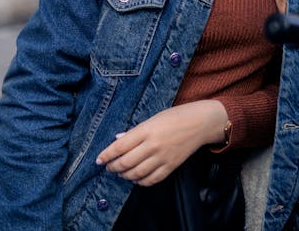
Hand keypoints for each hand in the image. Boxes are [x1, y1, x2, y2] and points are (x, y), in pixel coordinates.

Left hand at [95, 100, 227, 185]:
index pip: (120, 146)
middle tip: (108, 166)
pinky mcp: (171, 166)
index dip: (106, 155)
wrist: (200, 122)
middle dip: (113, 167)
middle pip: (125, 162)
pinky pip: (151, 180)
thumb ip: (135, 131)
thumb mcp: (153, 118)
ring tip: (121, 172)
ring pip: (136, 174)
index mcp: (146, 130)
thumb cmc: (175, 116)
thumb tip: (118, 140)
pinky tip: (136, 178)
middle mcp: (152, 145)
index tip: (99, 159)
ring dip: (125, 175)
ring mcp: (162, 157)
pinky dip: (140, 182)